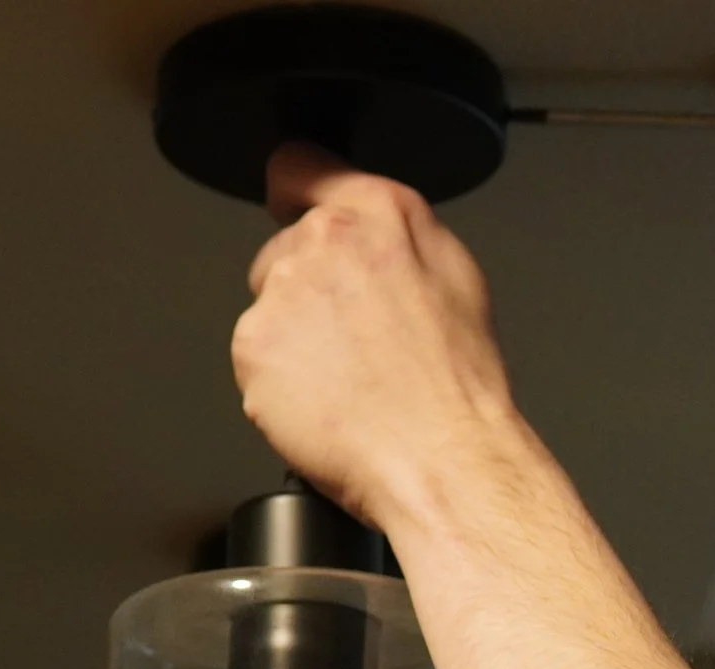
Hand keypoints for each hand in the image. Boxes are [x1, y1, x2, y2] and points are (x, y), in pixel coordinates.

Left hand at [233, 146, 526, 529]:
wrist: (440, 457)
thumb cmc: (459, 387)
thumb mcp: (460, 280)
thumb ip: (404, 237)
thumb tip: (376, 237)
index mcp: (379, 213)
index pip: (299, 166)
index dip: (296, 191)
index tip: (293, 206)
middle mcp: (322, 241)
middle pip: (283, 250)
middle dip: (308, 288)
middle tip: (357, 339)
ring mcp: (282, 294)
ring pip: (271, 309)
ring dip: (296, 340)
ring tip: (350, 381)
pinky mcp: (254, 346)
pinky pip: (257, 359)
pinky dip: (281, 383)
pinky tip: (327, 403)